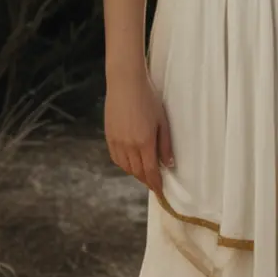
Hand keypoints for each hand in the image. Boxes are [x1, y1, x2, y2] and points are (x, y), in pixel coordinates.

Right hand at [104, 71, 173, 193]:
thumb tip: (168, 164)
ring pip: (125, 167)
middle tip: (155, 183)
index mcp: (144, 142)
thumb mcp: (162, 121)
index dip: (155, 184)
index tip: (160, 193)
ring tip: (144, 173)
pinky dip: (124, 165)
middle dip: (147, 180)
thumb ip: (165, 144)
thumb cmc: (148, 99)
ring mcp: (116, 142)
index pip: (150, 171)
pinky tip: (130, 162)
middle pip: (137, 172)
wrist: (125, 83)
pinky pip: (116, 158)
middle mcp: (128, 145)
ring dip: (135, 173)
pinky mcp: (108, 136)